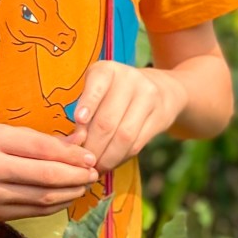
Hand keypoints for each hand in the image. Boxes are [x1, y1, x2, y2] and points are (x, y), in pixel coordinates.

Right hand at [0, 125, 99, 220]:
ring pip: (44, 198)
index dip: (72, 155)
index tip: (90, 156)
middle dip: (76, 175)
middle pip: (47, 176)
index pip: (43, 149)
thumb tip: (80, 145)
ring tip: (83, 185)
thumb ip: (40, 139)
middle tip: (93, 173)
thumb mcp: (3, 133)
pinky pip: (35, 211)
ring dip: (70, 192)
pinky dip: (56, 205)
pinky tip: (66, 196)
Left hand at [71, 61, 186, 172]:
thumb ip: (84, 110)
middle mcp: (130, 80)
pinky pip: (137, 144)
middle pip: (107, 120)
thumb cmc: (116, 92)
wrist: (163, 88)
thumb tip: (74, 141)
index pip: (96, 87)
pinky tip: (111, 163)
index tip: (79, 121)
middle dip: (92, 146)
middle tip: (81, 161)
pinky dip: (120, 158)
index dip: (87, 104)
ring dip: (106, 157)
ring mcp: (148, 98)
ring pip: (124, 136)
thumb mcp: (98, 89)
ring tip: (95, 167)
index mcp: (107, 70)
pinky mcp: (160, 117)